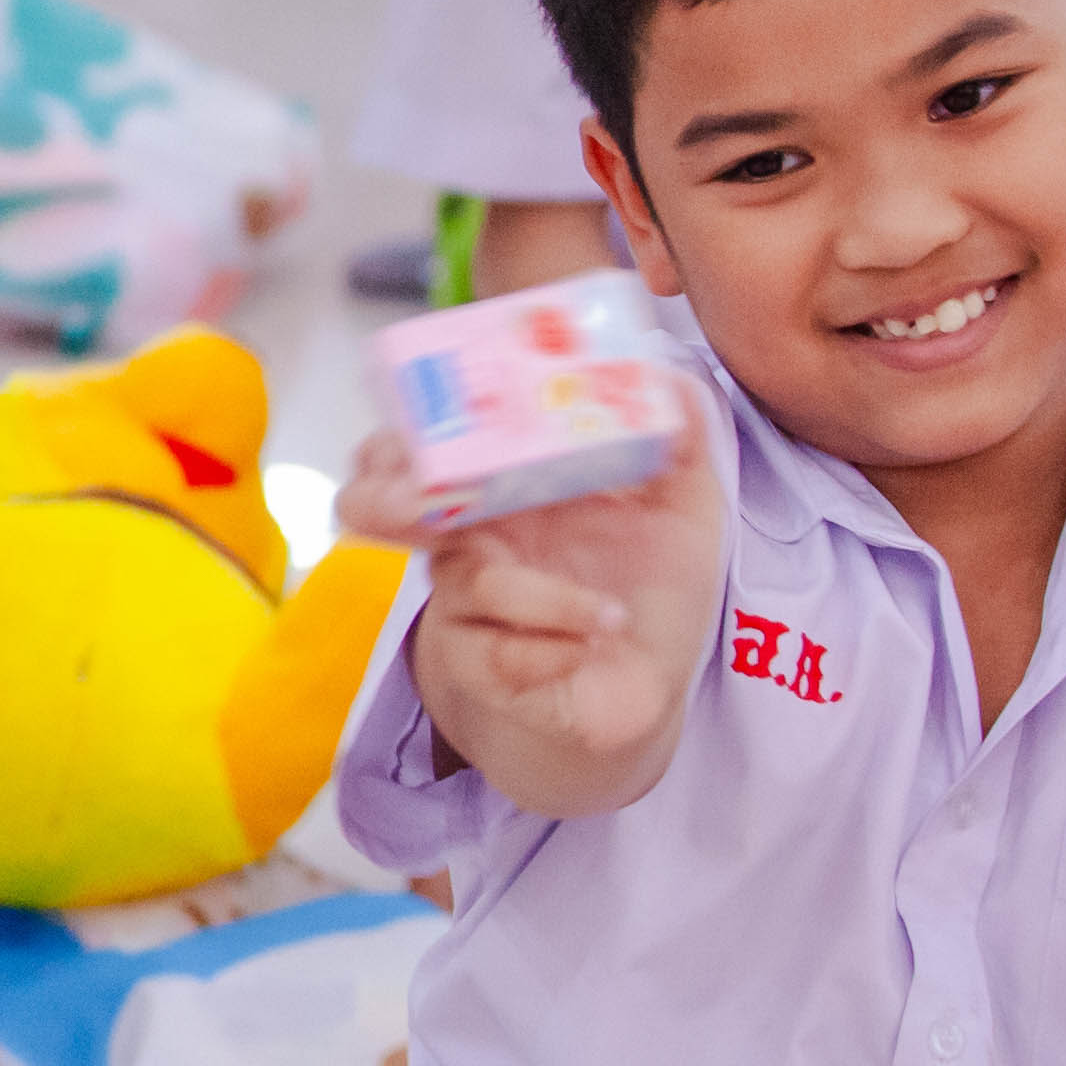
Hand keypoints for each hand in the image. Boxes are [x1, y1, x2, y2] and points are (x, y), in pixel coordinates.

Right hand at [349, 380, 727, 806]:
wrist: (649, 689)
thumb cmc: (648, 592)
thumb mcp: (682, 509)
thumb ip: (679, 442)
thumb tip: (668, 376)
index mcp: (506, 488)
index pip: (427, 444)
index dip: (403, 431)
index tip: (413, 423)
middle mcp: (473, 538)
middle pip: (384, 507)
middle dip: (385, 498)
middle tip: (415, 503)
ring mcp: (468, 603)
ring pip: (471, 581)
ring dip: (547, 598)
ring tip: (609, 616)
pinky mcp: (479, 667)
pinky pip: (498, 652)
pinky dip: (556, 649)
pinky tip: (594, 649)